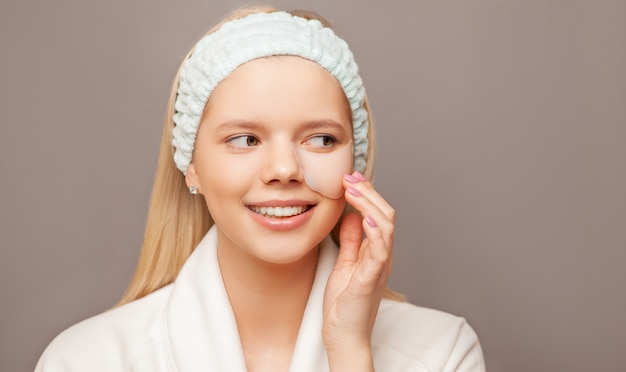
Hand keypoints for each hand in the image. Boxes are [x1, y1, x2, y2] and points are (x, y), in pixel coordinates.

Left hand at [322, 171, 394, 369]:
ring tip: (354, 189)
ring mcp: (380, 266)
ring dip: (370, 204)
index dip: (367, 193)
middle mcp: (382, 256)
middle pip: (386, 214)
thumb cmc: (344, 304)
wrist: (344, 335)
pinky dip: (375, 231)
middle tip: (350, 176)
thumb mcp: (346, 264)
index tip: (350, 177)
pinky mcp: (372, 278)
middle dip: (368, 192)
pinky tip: (365, 216)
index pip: (379, 214)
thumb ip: (351, 241)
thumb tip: (351, 216)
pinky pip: (380, 250)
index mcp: (376, 251)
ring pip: (386, 226)